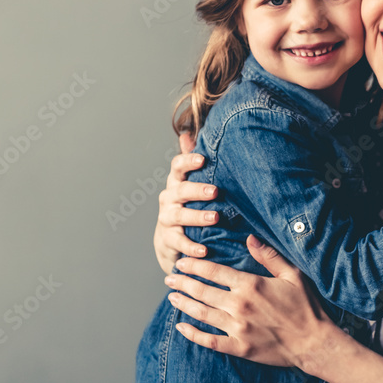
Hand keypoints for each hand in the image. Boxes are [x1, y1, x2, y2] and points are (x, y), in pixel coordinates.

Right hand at [153, 133, 219, 274]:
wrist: (170, 239)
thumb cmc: (187, 204)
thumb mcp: (190, 182)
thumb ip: (191, 161)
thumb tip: (187, 133)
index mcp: (177, 182)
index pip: (178, 166)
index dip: (188, 161)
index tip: (203, 159)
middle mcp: (169, 198)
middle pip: (180, 190)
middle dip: (197, 190)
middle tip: (215, 191)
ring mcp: (166, 219)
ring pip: (179, 216)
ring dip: (197, 217)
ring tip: (215, 218)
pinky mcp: (168, 239)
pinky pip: (179, 242)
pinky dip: (191, 247)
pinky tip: (204, 250)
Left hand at [165, 235, 337, 369]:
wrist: (314, 342)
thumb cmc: (306, 306)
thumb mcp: (292, 275)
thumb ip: (269, 256)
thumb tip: (250, 238)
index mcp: (250, 285)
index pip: (213, 271)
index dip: (194, 266)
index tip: (182, 262)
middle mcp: (239, 306)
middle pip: (202, 291)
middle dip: (183, 282)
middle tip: (170, 278)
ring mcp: (237, 328)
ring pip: (201, 314)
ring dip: (184, 304)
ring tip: (172, 296)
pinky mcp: (239, 348)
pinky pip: (209, 341)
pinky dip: (192, 334)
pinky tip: (181, 327)